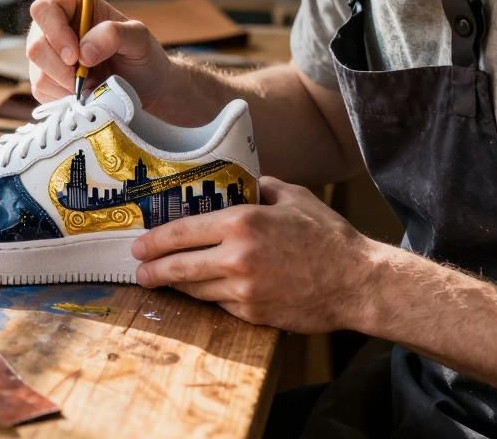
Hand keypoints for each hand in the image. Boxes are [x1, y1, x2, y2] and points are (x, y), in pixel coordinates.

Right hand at [26, 0, 173, 104]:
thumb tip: (83, 52)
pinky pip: (43, 93)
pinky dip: (66, 98)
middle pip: (35, 47)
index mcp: (73, 6)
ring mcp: (48, 57)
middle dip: (63, 69)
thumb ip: (113, 35)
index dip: (55, 33)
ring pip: (38, 74)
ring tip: (95, 84)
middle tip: (89, 78)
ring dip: (68, 86)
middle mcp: (54, 29)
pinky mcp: (47, 82)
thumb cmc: (142, 57)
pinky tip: (86, 93)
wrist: (145, 89)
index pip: (44, 10)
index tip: (76, 57)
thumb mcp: (138, 38)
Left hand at [131, 176, 378, 332]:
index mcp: (242, 223)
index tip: (139, 245)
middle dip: (152, 270)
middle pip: (178, 267)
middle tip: (138, 270)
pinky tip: (202, 291)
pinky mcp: (252, 314)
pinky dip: (209, 297)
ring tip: (162, 280)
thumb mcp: (293, 196)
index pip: (181, 232)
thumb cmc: (327, 235)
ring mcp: (243, 290)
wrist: (358, 282)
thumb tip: (237, 182)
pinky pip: (219, 304)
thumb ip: (258, 187)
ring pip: (195, 290)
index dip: (154, 241)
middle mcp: (236, 258)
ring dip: (176, 286)